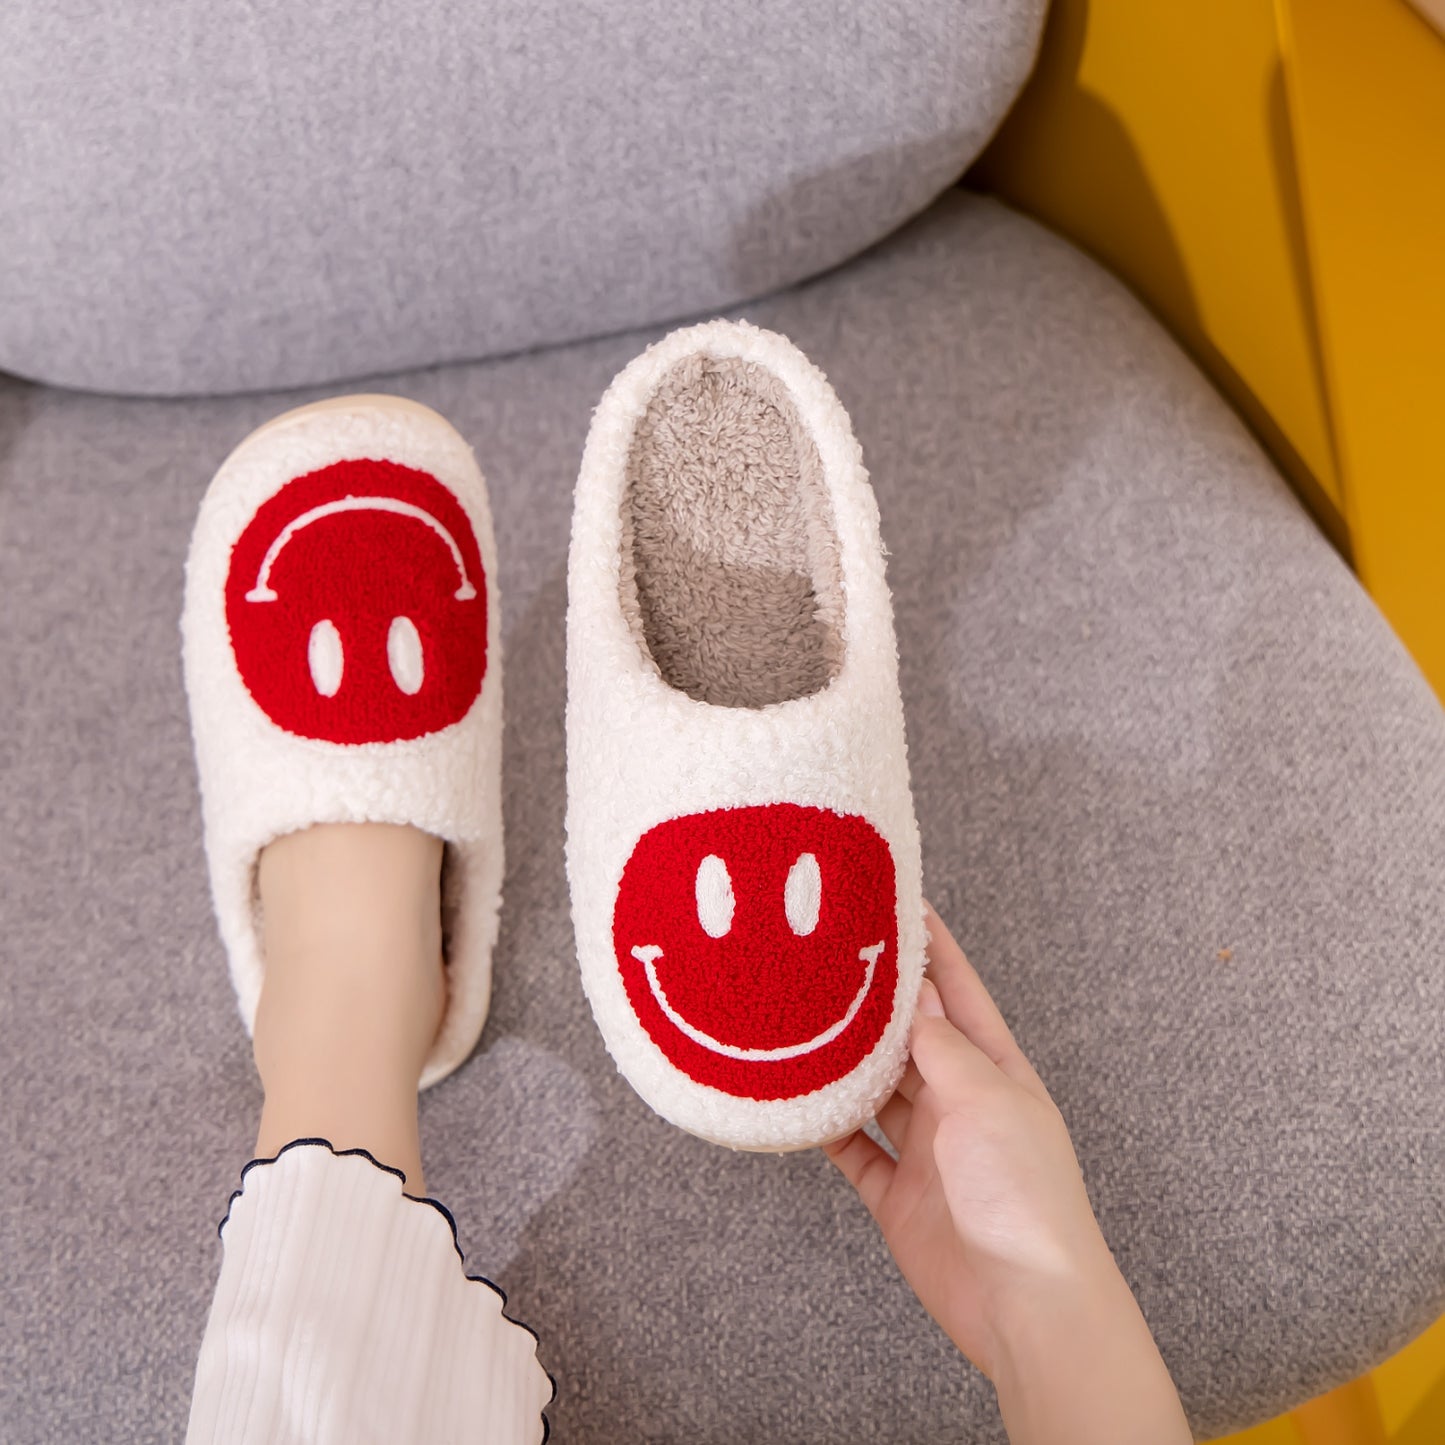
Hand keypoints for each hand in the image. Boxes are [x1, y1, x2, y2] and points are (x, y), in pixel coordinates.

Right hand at [825, 905, 1190, 1444]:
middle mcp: (959, 1102)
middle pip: (909, 1037)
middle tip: (827, 954)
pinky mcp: (895, 1193)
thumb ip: (940, 1045)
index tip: (900, 900)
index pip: (959, 992)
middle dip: (873, 999)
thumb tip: (910, 995)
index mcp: (995, 1071)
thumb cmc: (1024, 1194)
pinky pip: (851, 1148)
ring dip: (842, 1060)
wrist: (1024, 1303)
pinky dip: (824, 1126)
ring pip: (874, 1089)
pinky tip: (795, 1100)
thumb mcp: (985, 1098)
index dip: (931, 947)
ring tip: (798, 1018)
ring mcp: (926, 1148)